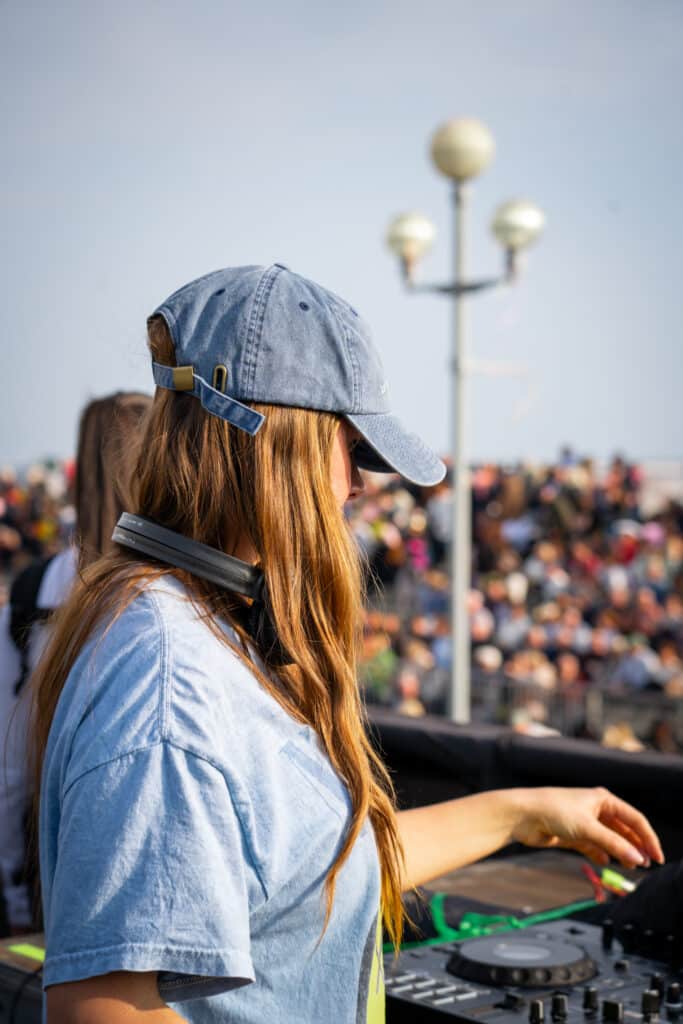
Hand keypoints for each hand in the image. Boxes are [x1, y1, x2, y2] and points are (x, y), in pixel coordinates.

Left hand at [511, 787, 664, 868]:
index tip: (657, 856)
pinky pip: (592, 846)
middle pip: (623, 830)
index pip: (634, 819)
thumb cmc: (553, 811)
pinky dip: (600, 854)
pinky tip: (605, 862)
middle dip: (635, 846)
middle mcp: (595, 809)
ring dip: (619, 852)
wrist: (522, 815)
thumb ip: (613, 844)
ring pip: (609, 839)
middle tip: (645, 865)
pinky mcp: (572, 834)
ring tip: (631, 867)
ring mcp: (583, 822)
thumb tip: (637, 858)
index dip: (647, 837)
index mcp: (603, 799)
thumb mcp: (587, 828)